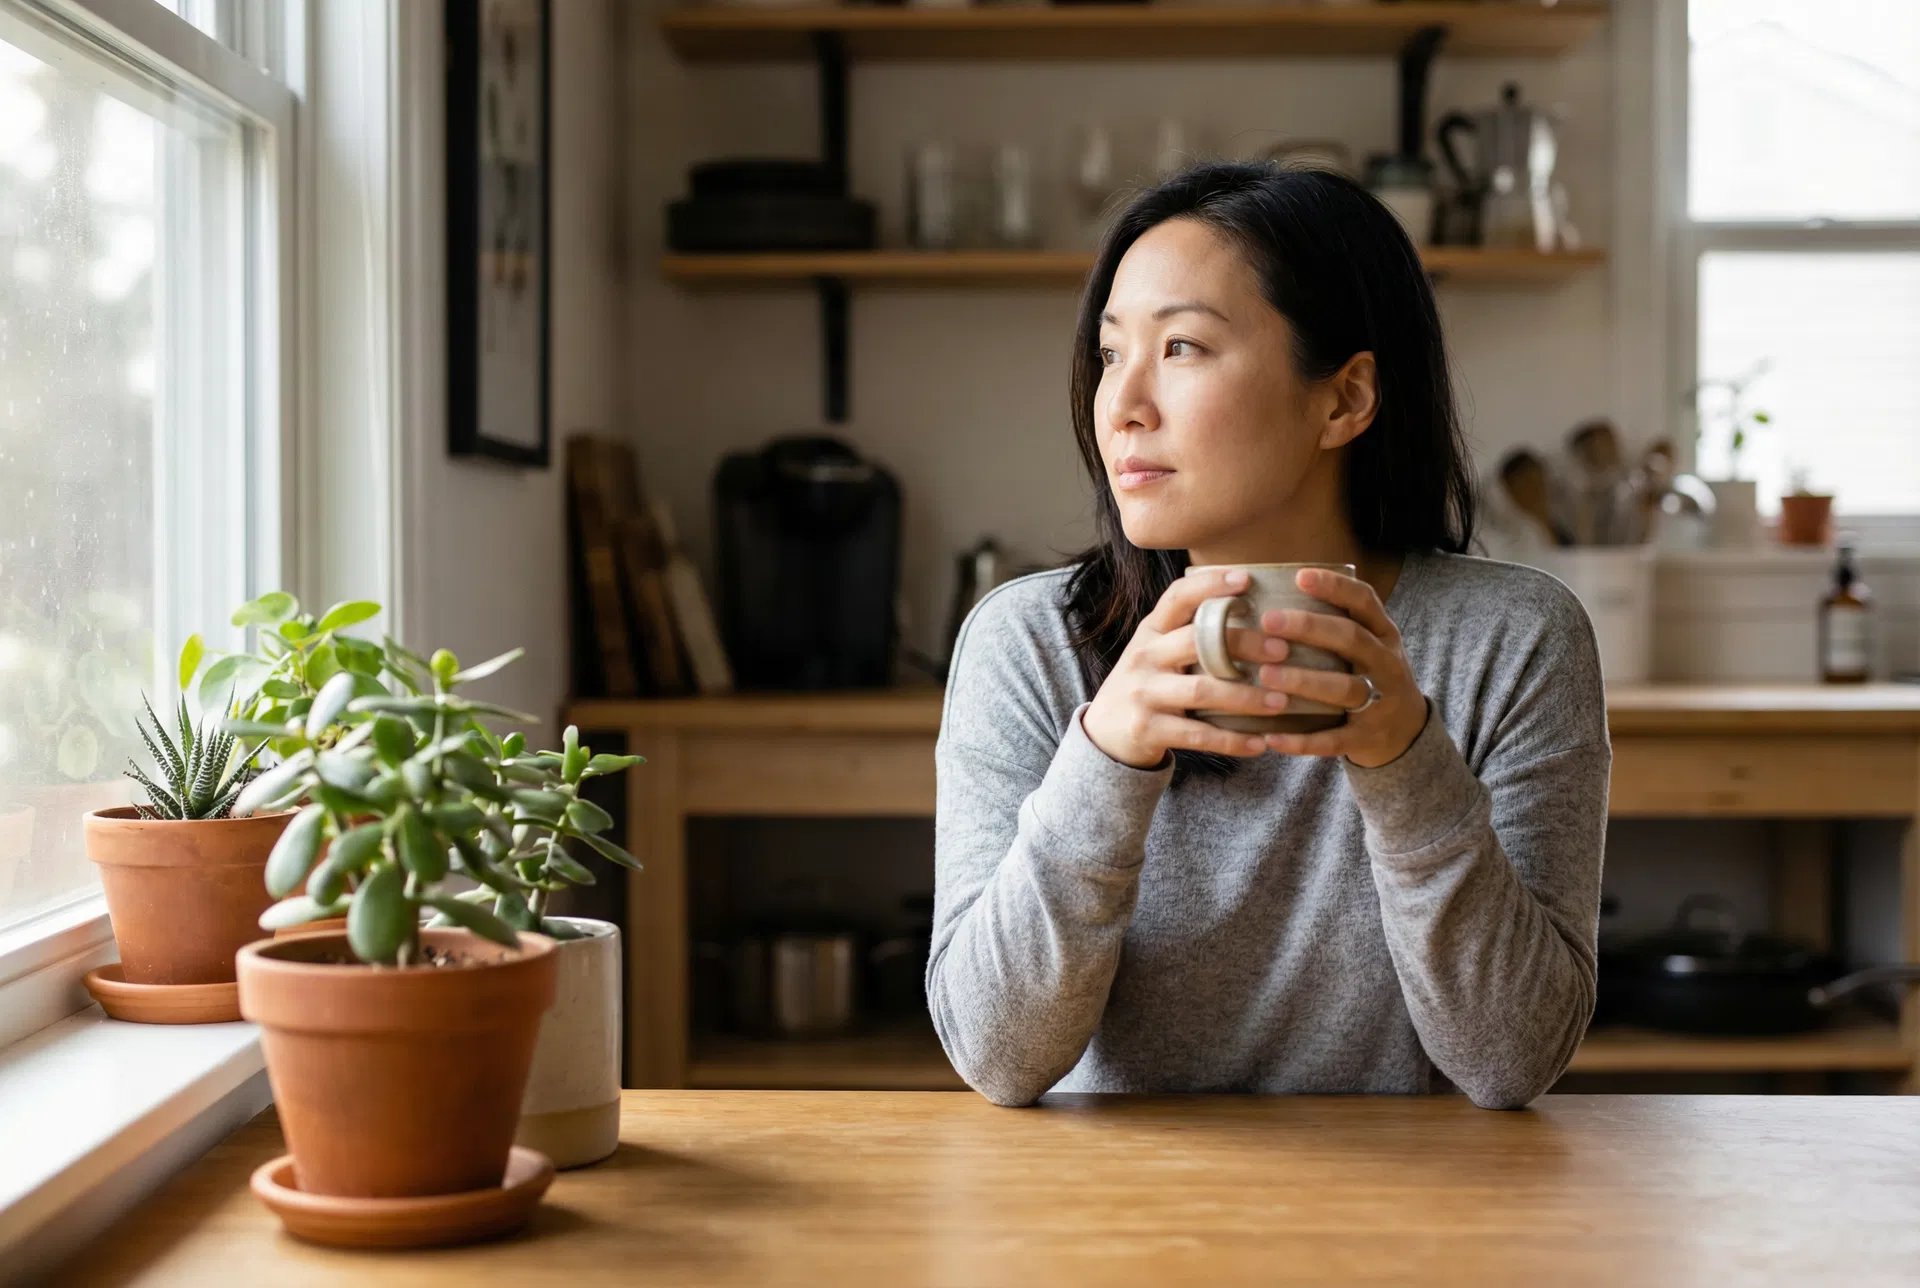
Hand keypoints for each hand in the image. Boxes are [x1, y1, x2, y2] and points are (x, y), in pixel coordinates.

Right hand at [1081, 568, 1294, 768]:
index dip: (1209, 584)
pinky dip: (1232, 741)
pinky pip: (1198, 735)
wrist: (1105, 732)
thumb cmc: (1148, 684)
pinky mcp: (1147, 728)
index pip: (1177, 597)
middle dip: (1243, 643)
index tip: (1246, 579)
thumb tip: (1257, 614)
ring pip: (1202, 691)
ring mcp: (1143, 693)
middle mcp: (1144, 656)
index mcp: (1151, 631)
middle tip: (1282, 650)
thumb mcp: (1157, 651)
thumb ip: (1191, 634)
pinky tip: (1261, 743)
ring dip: (1246, 697)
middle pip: (1196, 641)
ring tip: (1281, 701)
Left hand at [1252, 567, 1428, 768]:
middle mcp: (1385, 664)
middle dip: (1310, 628)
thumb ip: (1337, 623)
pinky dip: (1301, 741)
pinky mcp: (1366, 738)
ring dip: (1303, 681)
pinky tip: (1270, 738)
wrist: (1407, 732)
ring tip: (1265, 675)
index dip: (1335, 587)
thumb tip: (1275, 592)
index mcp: (1384, 635)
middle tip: (1268, 621)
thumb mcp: (1368, 645)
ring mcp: (1379, 702)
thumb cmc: (1370, 676)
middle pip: (1352, 639)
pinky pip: (1333, 740)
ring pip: (1344, 689)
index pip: (1365, 601)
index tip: (1300, 576)